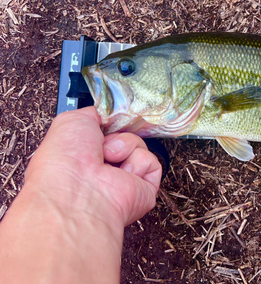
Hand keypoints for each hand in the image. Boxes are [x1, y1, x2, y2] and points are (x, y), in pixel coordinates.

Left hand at [25, 106, 161, 226]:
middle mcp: (103, 170)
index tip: (107, 121)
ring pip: (139, 146)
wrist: (77, 192)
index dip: (109, 125)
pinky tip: (123, 173)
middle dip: (117, 135)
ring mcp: (123, 181)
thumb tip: (106, 113)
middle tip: (103, 144)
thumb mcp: (71, 122)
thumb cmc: (63, 162)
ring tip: (110, 159)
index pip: (107, 133)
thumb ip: (92, 114)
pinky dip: (139, 162)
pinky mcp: (143, 190)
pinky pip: (151, 162)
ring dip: (125, 146)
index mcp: (83, 156)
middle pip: (125, 137)